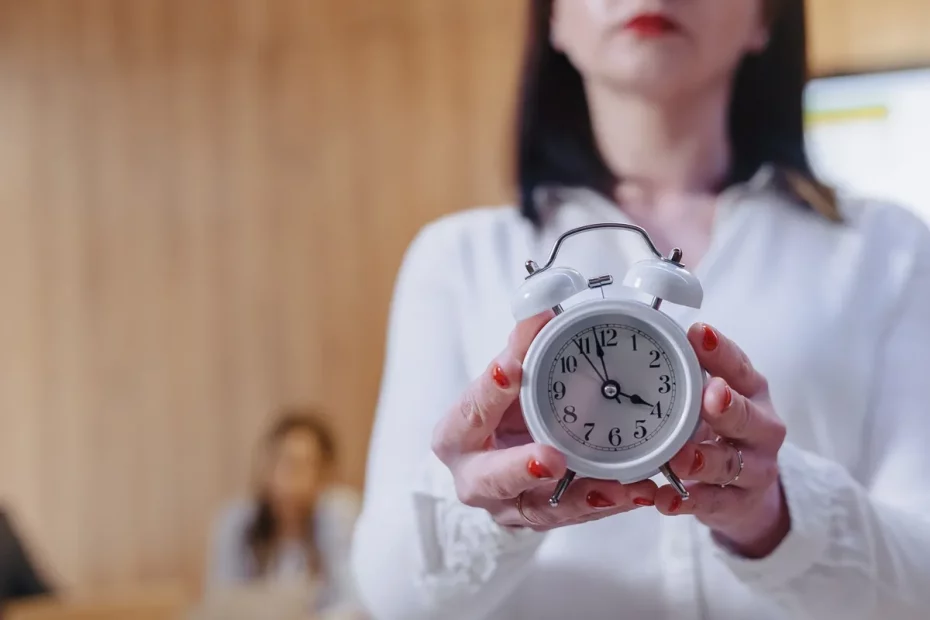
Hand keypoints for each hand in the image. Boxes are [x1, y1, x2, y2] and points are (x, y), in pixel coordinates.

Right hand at [431, 312, 658, 530]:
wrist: (495, 463)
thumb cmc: (499, 415)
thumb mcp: (503, 381)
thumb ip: (519, 350)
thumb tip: (540, 311)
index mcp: (456, 435)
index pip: (471, 410)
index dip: (490, 391)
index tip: (510, 368)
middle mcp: (475, 478)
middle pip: (492, 479)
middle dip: (522, 468)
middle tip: (551, 457)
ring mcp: (508, 507)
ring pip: (542, 509)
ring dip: (581, 497)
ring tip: (618, 486)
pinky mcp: (542, 521)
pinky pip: (577, 516)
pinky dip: (607, 504)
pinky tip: (637, 492)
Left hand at [656, 323, 789, 558]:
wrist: (746, 490)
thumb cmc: (719, 429)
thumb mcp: (709, 398)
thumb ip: (689, 374)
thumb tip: (648, 338)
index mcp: (750, 391)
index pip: (739, 367)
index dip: (720, 351)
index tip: (698, 333)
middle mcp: (760, 427)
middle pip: (747, 417)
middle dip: (728, 407)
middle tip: (710, 396)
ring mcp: (754, 468)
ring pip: (730, 464)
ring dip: (704, 460)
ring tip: (680, 458)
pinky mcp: (739, 502)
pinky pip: (714, 503)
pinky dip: (688, 502)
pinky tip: (665, 499)